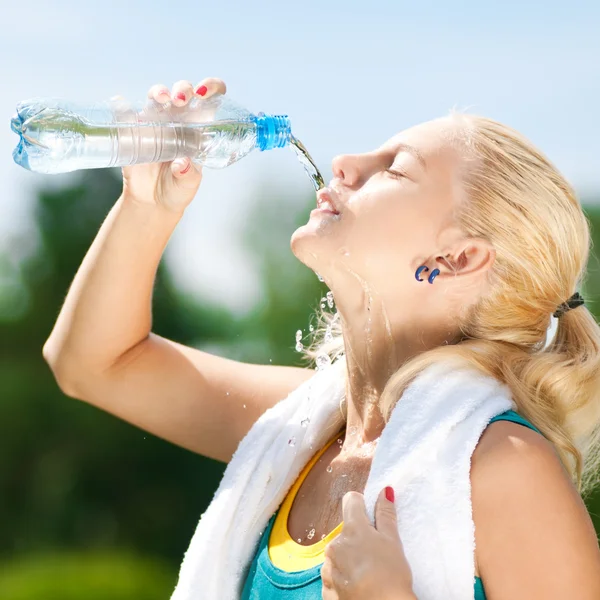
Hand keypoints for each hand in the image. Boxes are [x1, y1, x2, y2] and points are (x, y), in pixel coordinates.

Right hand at [120, 77, 226, 213]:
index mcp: (199, 129)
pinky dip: (124, 106)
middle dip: (183, 89)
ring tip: (162, 98)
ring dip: (159, 91)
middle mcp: (179, 121)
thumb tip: (181, 165)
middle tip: (180, 100)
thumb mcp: (188, 185)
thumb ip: (188, 175)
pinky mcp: (135, 129)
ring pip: (158, 95)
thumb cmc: (177, 190)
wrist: (152, 202)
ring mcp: (156, 122)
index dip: (212, 88)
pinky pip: (128, 112)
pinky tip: (122, 105)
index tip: (205, 92)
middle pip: (184, 92)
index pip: (211, 100)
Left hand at [321, 488, 415, 599]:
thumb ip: (385, 514)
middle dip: (358, 538)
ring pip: (338, 554)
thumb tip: (384, 490)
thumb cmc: (391, 576)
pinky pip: (333, 576)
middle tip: (376, 553)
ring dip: (349, 559)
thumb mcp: (393, 541)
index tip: (371, 517)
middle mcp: (334, 544)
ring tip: (368, 574)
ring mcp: (327, 567)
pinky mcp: (326, 588)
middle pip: (345, 531)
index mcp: (351, 528)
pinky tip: (358, 586)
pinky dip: (343, 579)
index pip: (351, 500)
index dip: (362, 505)